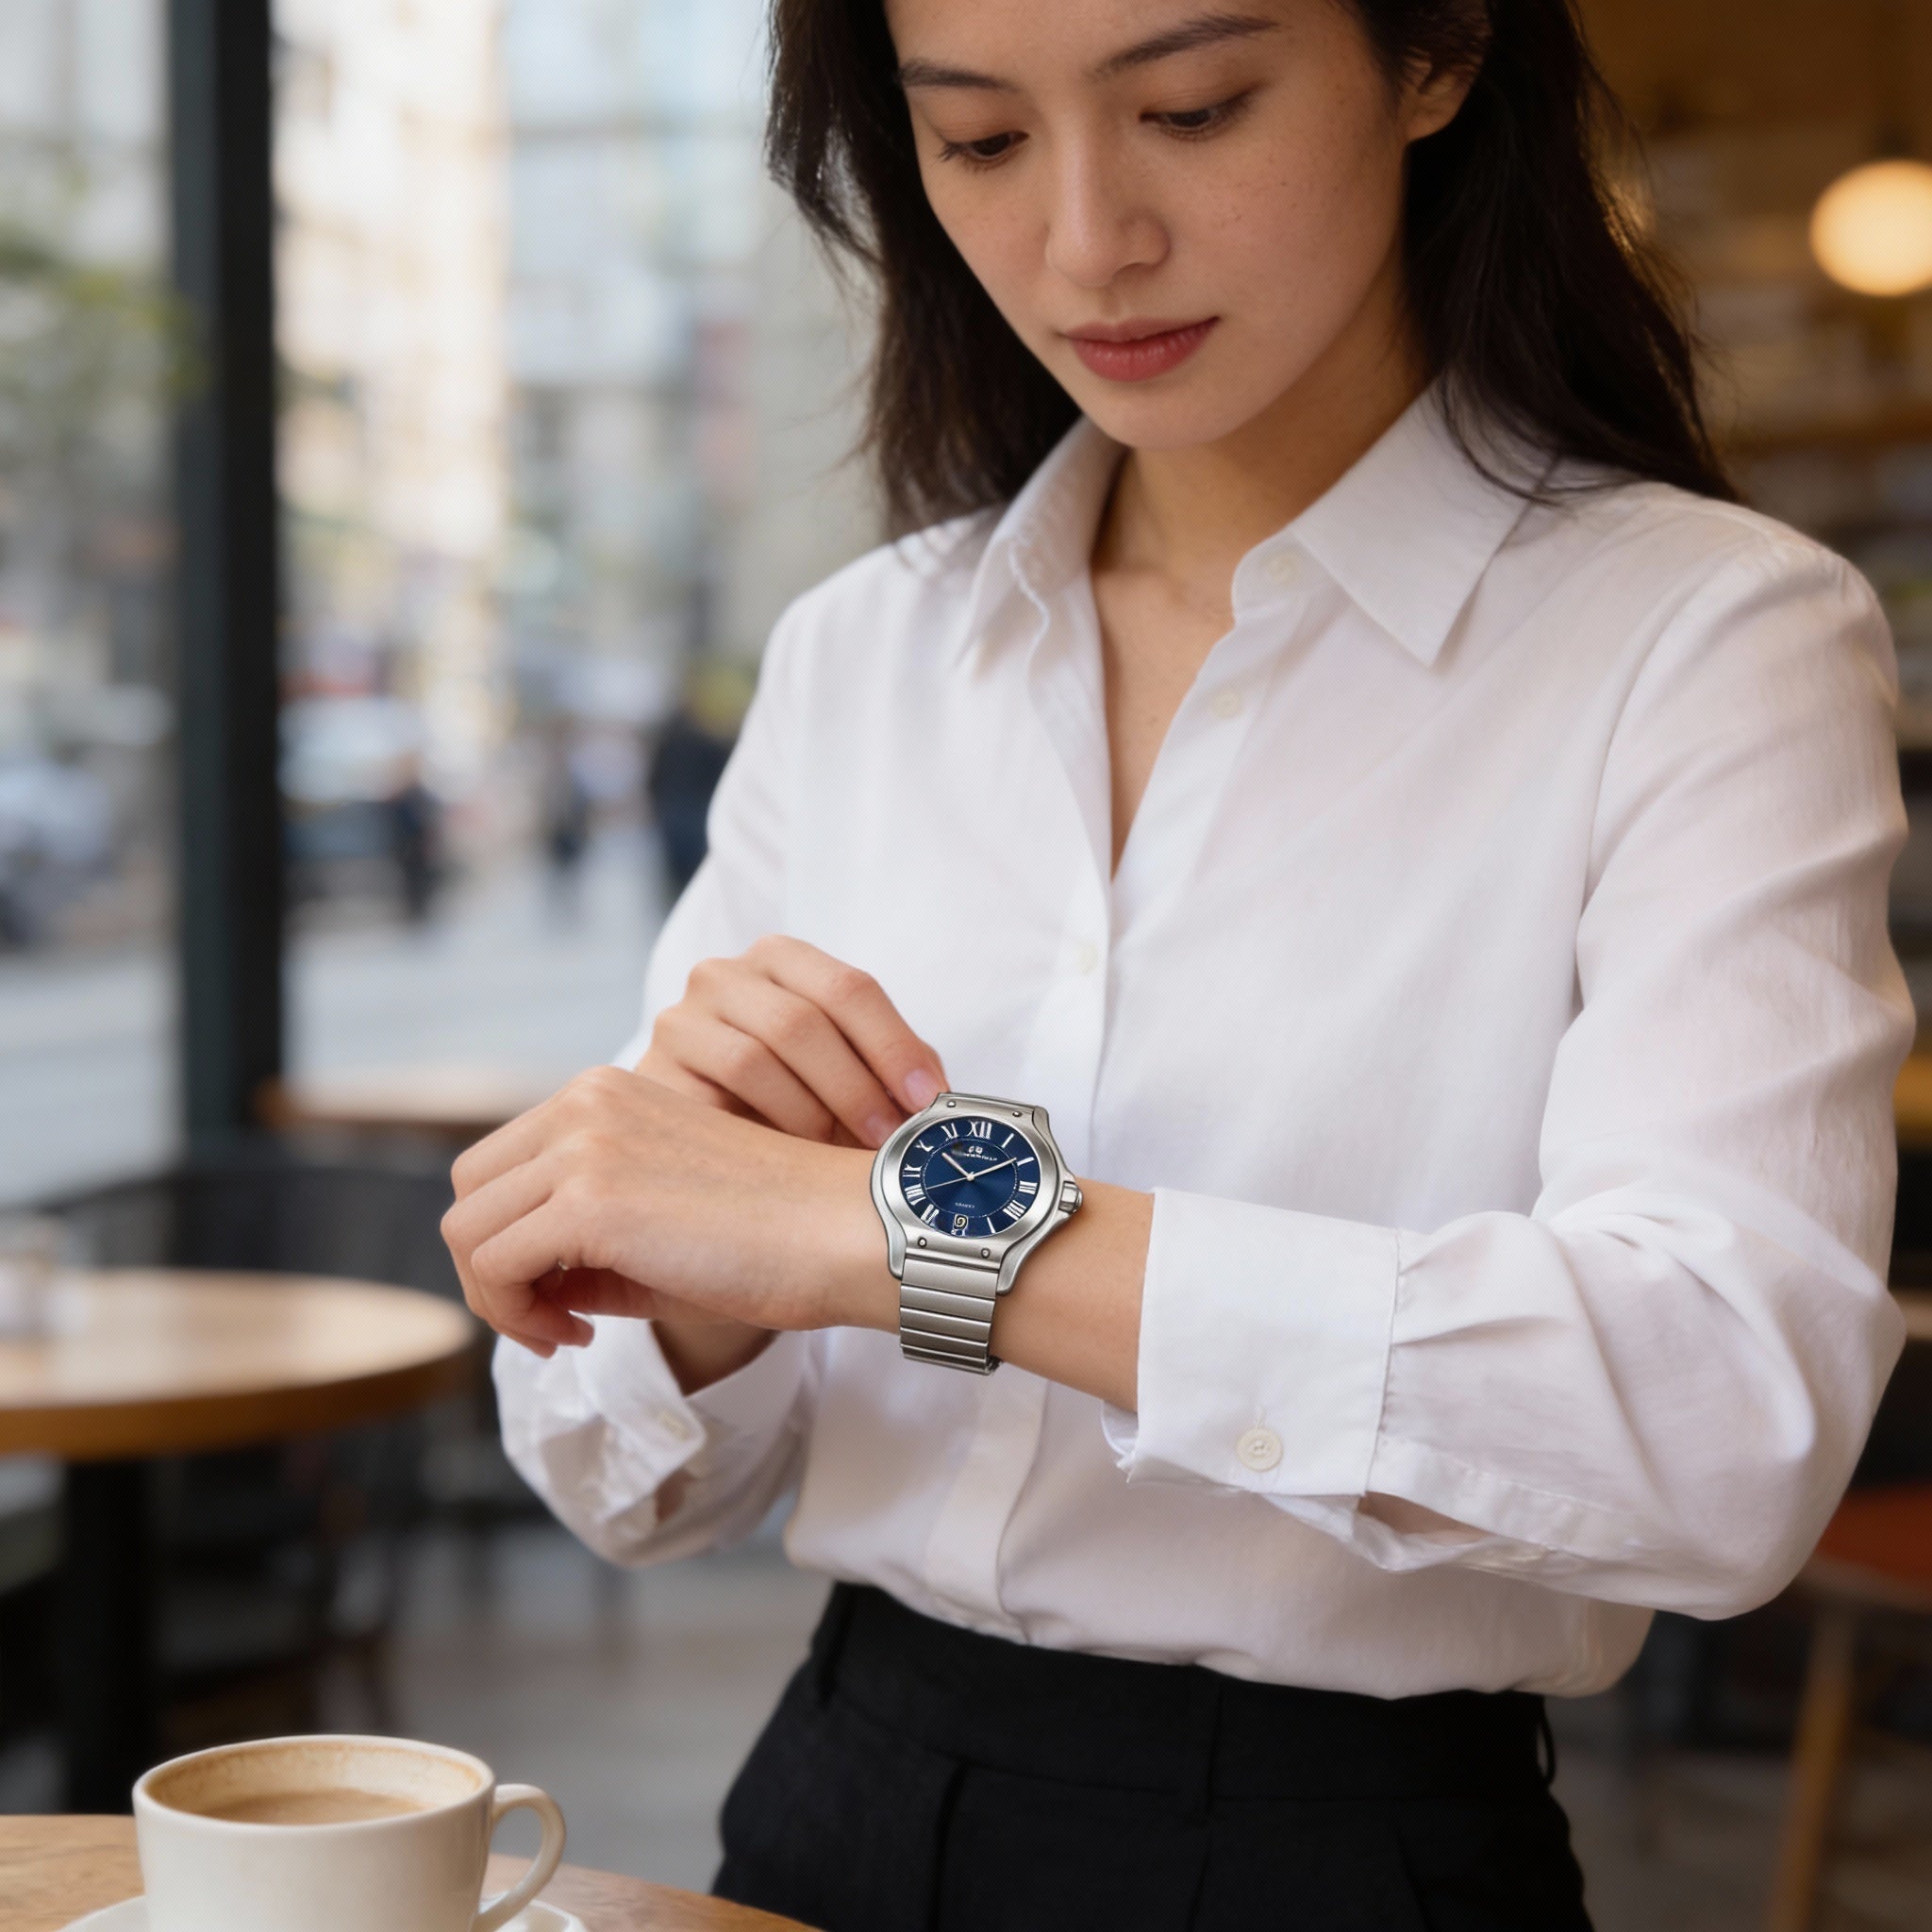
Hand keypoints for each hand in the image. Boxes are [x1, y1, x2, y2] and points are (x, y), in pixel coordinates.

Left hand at [441, 1066, 887, 1359]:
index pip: (501, 1165)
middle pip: (470, 1191)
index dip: (512, 1240)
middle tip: (553, 1319)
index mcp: (603, 1096)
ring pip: (469, 1230)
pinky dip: (517, 1315)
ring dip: (501, 1299)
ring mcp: (584, 1146)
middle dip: (491, 1269)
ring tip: (566, 1331)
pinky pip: (496, 1266)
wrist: (844, 1231)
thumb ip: (586, 1245)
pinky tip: (580, 1335)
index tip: (567, 1296)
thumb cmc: (776, 1237)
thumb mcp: (661, 1225)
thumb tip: (520, 1289)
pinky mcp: (591, 1199)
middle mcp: (584, 1105)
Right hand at [635, 935, 947, 1148]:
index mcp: (780, 958)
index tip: (929, 1101)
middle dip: (856, 1089)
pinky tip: (786, 1169)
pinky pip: (710, 1102)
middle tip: (888, 1143)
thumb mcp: (845, 1073)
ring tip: (839, 1161)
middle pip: (802, 1022)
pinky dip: (760, 1136)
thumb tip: (941, 1102)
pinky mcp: (651, 1072)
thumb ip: (890, 1073)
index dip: (895, 1047)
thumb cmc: (788, 1101)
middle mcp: (723, 975)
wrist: (691, 1139)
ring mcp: (680, 1020)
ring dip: (810, 1117)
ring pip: (755, 1059)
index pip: (850, 989)